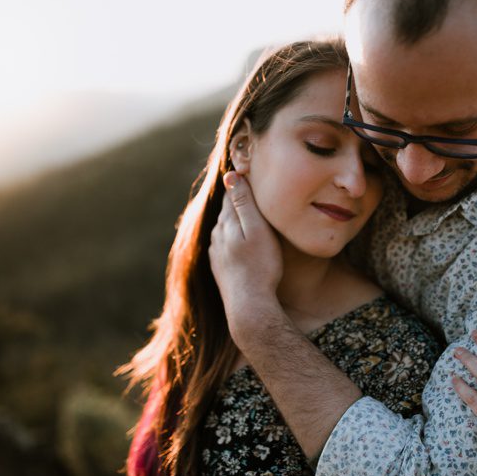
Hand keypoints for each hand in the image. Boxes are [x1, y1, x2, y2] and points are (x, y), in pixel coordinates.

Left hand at [209, 171, 283, 347]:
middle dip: (238, 201)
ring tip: (250, 216)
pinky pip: (226, 247)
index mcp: (226, 223)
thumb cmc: (260, 266)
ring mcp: (216, 253)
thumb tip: (231, 175)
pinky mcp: (220, 268)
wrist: (249, 305)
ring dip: (236, 222)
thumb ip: (243, 203)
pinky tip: (243, 243)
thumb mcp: (257, 230)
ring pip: (225, 229)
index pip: (232, 194)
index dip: (242, 183)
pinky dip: (235, 240)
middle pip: (227, 211)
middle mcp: (217, 236)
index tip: (250, 170)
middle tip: (252, 189)